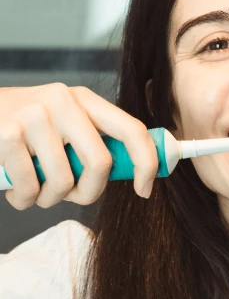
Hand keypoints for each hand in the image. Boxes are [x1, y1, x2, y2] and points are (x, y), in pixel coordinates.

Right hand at [0, 83, 157, 209]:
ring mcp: (34, 116)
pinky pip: (30, 188)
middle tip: (71, 197)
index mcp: (84, 99)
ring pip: (63, 182)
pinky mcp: (7, 135)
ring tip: (33, 188)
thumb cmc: (24, 128)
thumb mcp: (62, 122)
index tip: (145, 190)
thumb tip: (132, 173)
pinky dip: (22, 199)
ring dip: (48, 199)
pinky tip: (12, 185)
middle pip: (100, 163)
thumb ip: (91, 141)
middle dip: (89, 192)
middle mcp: (62, 101)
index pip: (132, 129)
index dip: (146, 163)